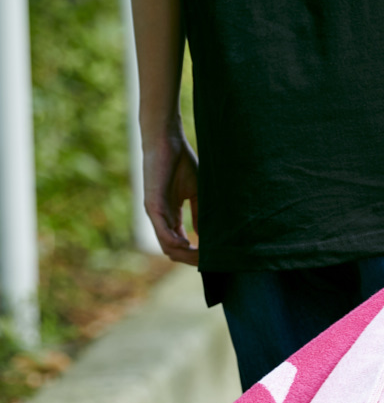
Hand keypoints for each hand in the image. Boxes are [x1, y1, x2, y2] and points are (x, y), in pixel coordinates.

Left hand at [142, 130, 198, 264]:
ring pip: (168, 247)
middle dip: (192, 259)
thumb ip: (200, 215)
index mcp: (171, 215)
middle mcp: (161, 218)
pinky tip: (190, 245)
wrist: (167, 141)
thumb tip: (205, 237)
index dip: (196, 254)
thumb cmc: (181, 162)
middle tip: (209, 261)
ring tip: (202, 255)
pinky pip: (163, 233)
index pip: (180, 244)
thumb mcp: (196, 193)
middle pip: (174, 251)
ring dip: (186, 255)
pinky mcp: (153, 206)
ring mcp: (155, 213)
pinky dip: (176, 243)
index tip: (212, 257)